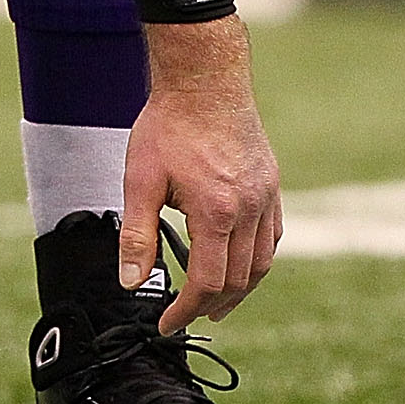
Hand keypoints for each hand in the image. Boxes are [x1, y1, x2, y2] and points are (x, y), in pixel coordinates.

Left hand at [121, 15, 281, 331]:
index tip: (167, 323)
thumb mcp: (140, 181)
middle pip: (239, 279)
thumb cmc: (169, 125)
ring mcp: (266, 196)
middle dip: (213, 305)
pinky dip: (257, 258)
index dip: (186, 310)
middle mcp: (250, 209)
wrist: (204, 79)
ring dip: (241, 289)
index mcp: (217, 212)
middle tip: (189, 316)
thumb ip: (137, 236)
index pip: (207, 283)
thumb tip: (132, 283)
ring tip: (216, 301)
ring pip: (262, 261)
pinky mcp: (271, 184)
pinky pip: (272, 235)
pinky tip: (240, 262)